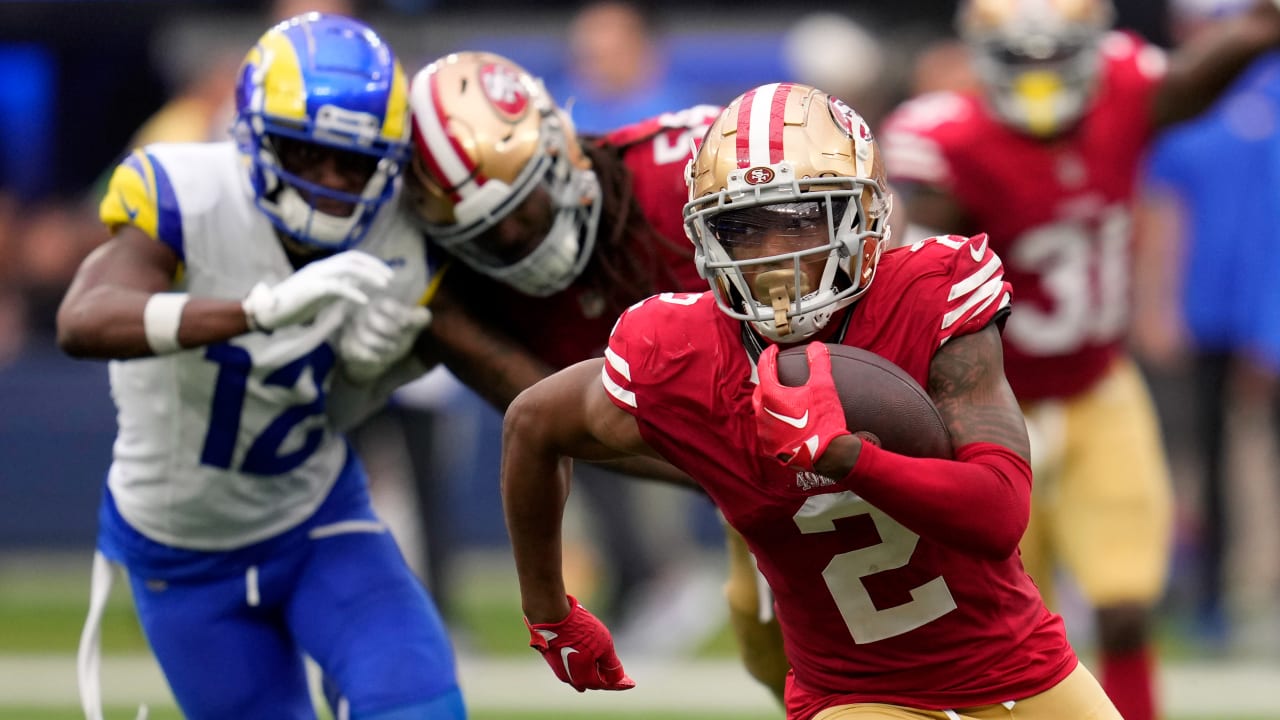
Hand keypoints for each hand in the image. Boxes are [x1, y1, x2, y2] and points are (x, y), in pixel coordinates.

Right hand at [242, 250, 392, 331]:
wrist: (268, 312)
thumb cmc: (293, 305)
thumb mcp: (321, 295)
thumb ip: (337, 288)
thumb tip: (355, 286)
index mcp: (323, 268)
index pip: (352, 257)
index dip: (371, 262)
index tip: (386, 273)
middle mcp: (321, 268)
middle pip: (353, 259)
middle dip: (375, 266)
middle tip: (391, 277)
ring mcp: (315, 276)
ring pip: (348, 268)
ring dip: (369, 275)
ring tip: (384, 285)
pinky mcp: (311, 289)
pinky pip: (336, 286)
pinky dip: (353, 292)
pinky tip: (364, 300)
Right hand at [339, 297, 431, 383]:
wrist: (374, 356)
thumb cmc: (395, 336)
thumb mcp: (411, 327)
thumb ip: (420, 318)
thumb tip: (424, 315)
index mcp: (379, 303)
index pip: (386, 304)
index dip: (399, 314)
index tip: (407, 323)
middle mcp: (363, 313)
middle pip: (374, 320)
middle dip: (392, 331)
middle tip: (400, 337)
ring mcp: (353, 329)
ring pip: (366, 337)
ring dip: (384, 345)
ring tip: (392, 348)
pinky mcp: (348, 345)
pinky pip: (359, 351)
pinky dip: (374, 357)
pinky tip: (380, 357)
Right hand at [525, 595, 634, 691]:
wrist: (551, 616)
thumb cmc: (579, 630)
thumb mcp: (604, 645)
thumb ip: (611, 664)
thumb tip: (616, 678)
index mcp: (585, 678)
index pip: (607, 685)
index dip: (620, 684)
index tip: (631, 683)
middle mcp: (571, 679)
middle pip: (593, 682)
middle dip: (606, 678)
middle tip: (618, 674)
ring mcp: (560, 670)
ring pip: (581, 675)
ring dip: (593, 671)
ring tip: (604, 666)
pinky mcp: (553, 659)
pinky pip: (572, 667)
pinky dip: (583, 664)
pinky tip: (587, 657)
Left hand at [753, 342, 850, 470]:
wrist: (827, 455)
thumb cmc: (824, 421)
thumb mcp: (824, 386)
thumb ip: (818, 363)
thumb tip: (816, 347)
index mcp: (771, 396)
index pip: (764, 368)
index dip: (768, 356)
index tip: (773, 350)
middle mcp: (762, 414)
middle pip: (759, 391)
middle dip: (766, 380)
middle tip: (775, 374)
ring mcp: (765, 433)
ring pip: (761, 412)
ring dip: (768, 403)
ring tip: (780, 399)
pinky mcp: (770, 448)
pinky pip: (767, 431)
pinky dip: (773, 422)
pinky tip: (784, 422)